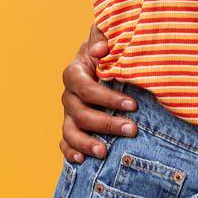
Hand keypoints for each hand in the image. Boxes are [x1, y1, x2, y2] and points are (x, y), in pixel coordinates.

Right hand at [59, 24, 137, 163]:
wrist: (103, 62)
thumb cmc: (109, 51)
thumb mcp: (106, 38)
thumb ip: (102, 37)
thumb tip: (101, 49)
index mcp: (75, 73)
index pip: (86, 88)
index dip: (107, 98)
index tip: (133, 105)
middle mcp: (68, 95)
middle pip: (81, 113)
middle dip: (106, 124)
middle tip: (132, 130)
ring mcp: (68, 113)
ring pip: (70, 131)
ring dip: (86, 143)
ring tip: (105, 152)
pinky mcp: (70, 126)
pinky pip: (65, 142)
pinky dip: (70, 152)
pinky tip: (81, 161)